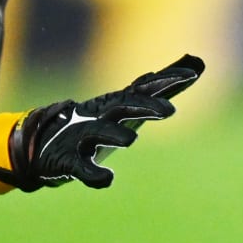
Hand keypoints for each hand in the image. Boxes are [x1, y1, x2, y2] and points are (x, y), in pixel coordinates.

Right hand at [0, 54, 204, 190]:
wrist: (44, 142)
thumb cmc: (99, 121)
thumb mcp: (134, 102)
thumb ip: (164, 85)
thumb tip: (198, 63)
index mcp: (118, 102)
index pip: (146, 87)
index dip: (168, 80)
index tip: (192, 75)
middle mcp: (102, 115)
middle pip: (125, 106)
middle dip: (146, 107)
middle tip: (169, 113)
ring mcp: (83, 137)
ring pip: (100, 133)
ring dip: (115, 136)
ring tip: (131, 141)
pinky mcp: (69, 161)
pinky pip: (81, 168)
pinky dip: (93, 174)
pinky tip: (107, 179)